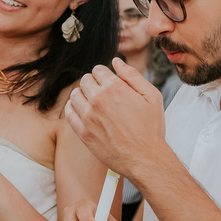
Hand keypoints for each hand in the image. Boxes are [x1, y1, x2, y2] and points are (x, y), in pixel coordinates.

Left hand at [65, 58, 166, 179]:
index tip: (109, 83)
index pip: (98, 69)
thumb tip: (116, 61)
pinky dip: (73, 108)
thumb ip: (133, 75)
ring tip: (94, 103)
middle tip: (103, 93)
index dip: (104, 75)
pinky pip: (69, 113)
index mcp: (115, 88)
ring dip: (83, 95)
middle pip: (85, 80)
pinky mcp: (83, 132)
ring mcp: (88, 116)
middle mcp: (98, 100)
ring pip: (75, 94)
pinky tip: (82, 110)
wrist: (145, 159)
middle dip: (94, 83)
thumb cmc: (151, 128)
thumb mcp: (152, 96)